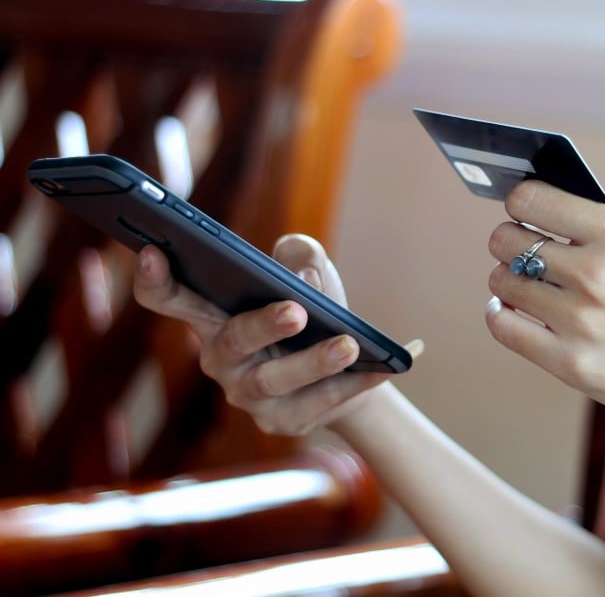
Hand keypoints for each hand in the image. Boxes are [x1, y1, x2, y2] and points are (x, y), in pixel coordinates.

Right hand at [133, 234, 394, 434]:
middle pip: (232, 342)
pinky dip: (352, 385)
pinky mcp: (283, 422)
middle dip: (263, 326)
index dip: (155, 278)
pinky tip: (380, 369)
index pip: (168, 297)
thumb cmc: (316, 307)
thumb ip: (302, 255)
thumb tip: (303, 270)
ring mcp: (248, 395)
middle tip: (296, 310)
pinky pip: (316, 404)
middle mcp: (221, 358)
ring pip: (274, 381)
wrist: (351, 362)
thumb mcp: (310, 272)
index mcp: (214, 314)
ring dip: (313, 361)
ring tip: (347, 344)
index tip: (155, 250)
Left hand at [485, 181, 604, 439]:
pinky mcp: (571, 363)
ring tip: (520, 284)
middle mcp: (599, 272)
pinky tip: (511, 312)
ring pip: (503, 282)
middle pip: (508, 239)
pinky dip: (499, 315)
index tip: (519, 209)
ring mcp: (583, 320)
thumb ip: (600, 227)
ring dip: (506, 281)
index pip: (532, 198)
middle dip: (508, 241)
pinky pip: (503, 326)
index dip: (518, 202)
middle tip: (516, 249)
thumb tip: (537, 205)